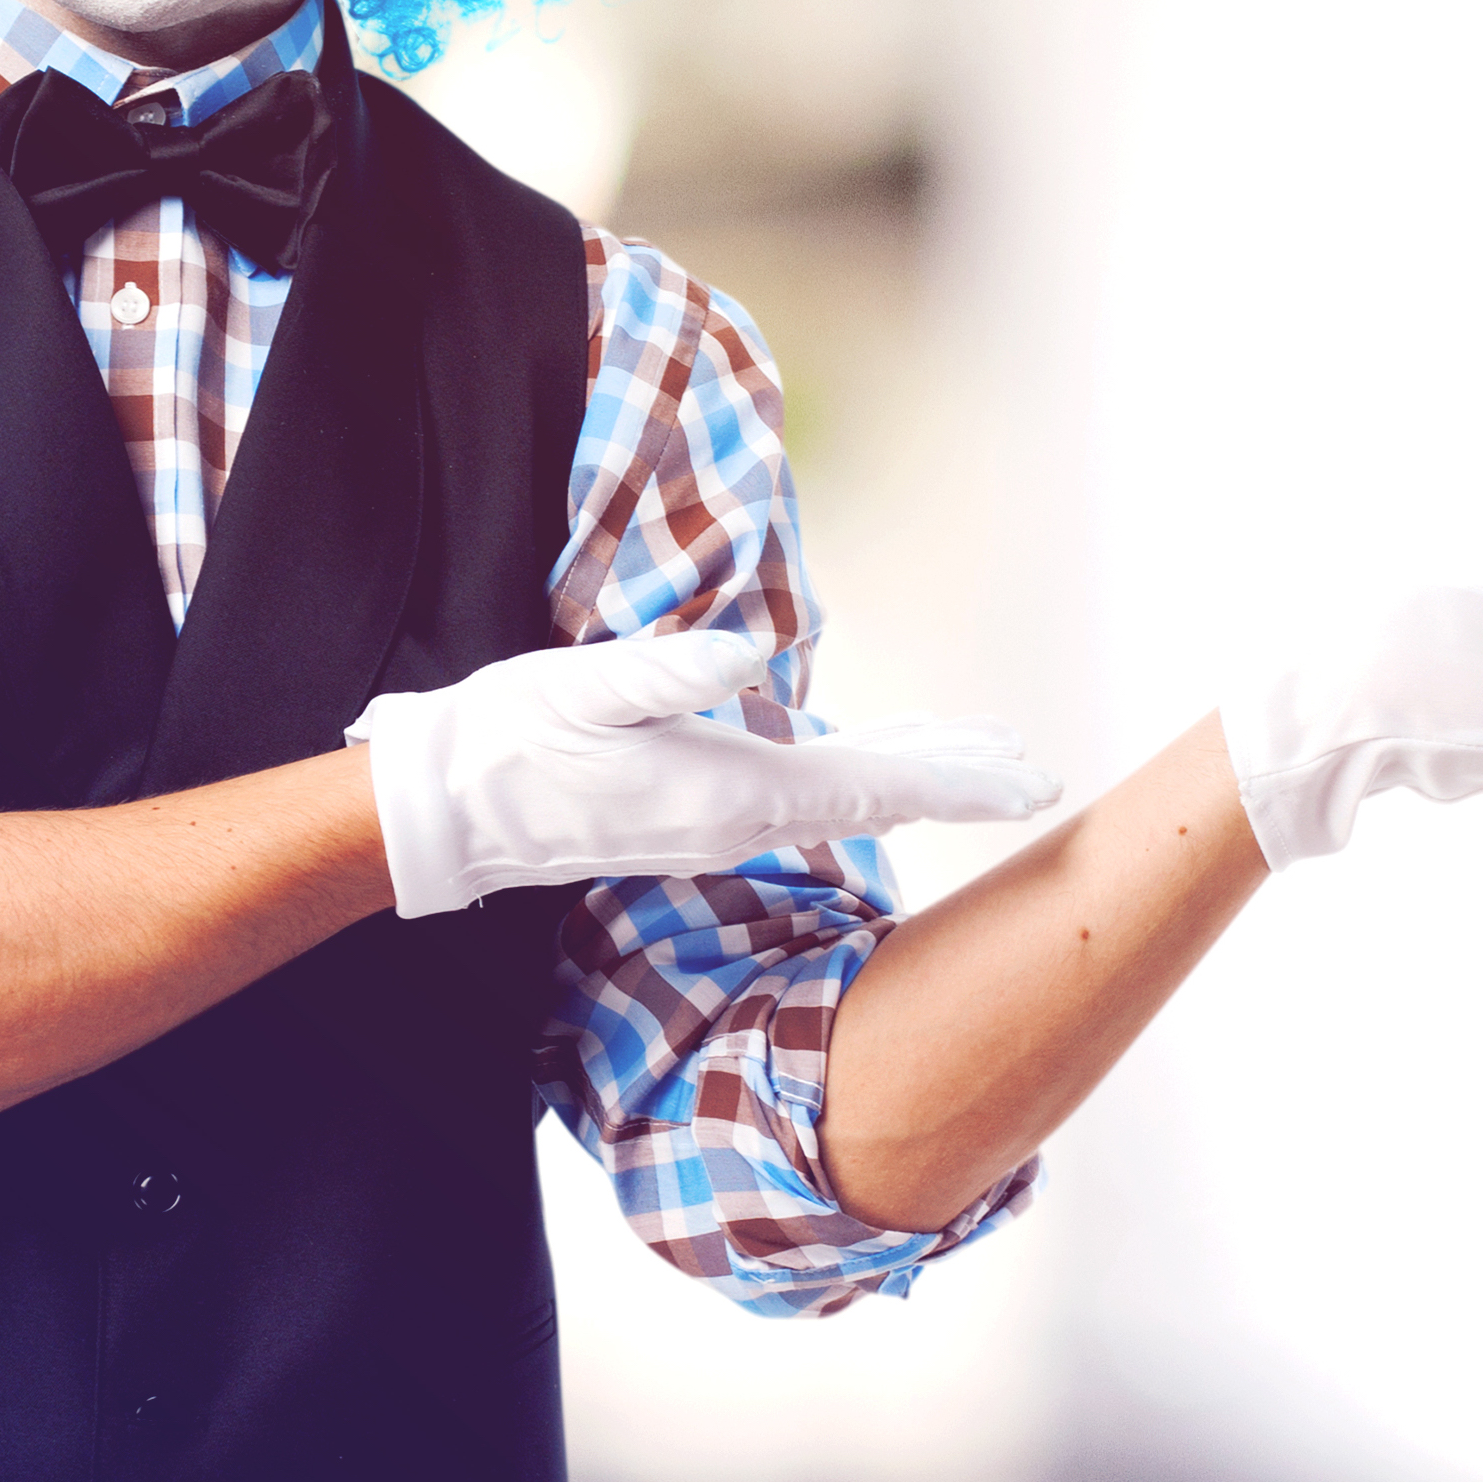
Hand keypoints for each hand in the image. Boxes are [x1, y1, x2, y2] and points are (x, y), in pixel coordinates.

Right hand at [347, 632, 1059, 918]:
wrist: (447, 815)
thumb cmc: (511, 742)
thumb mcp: (583, 686)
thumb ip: (669, 669)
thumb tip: (752, 652)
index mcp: (731, 794)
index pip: (875, 786)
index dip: (960, 780)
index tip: (1033, 783)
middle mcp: (739, 824)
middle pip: (877, 801)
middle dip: (957, 779)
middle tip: (1035, 771)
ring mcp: (719, 829)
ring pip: (845, 801)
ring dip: (914, 775)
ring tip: (979, 754)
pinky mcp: (696, 820)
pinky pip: (806, 799)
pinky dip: (860, 779)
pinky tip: (875, 765)